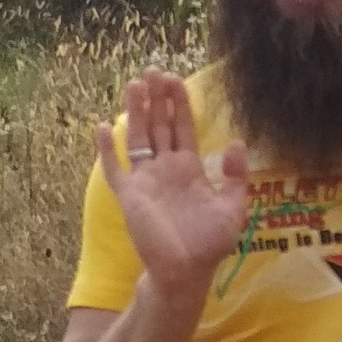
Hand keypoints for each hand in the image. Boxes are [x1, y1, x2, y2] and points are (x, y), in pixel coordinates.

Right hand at [96, 68, 251, 308]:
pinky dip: (106, 148)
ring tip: (134, 84)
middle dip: (156, 98)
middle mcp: (165, 168)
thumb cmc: (209, 243)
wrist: (185, 272)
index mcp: (189, 168)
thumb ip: (237, 176)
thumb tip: (238, 142)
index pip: (182, 127)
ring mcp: (144, 179)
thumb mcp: (233, 207)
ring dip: (135, 111)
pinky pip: (114, 167)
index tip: (175, 78)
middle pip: (158, 125)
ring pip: (137, 137)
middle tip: (153, 70)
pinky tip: (102, 125)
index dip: (178, 103)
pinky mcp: (128, 194)